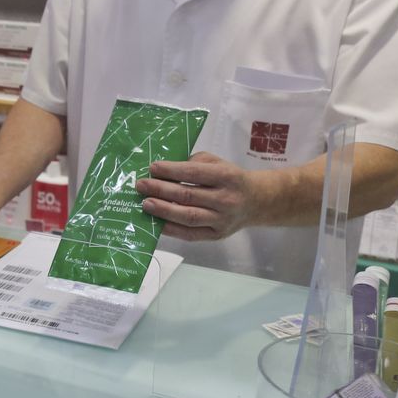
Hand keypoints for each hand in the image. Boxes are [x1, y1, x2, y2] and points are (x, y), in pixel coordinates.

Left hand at [135, 151, 270, 240]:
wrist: (257, 201)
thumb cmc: (230, 179)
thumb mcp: (218, 163)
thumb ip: (194, 163)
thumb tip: (163, 171)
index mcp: (227, 177)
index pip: (195, 173)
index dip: (172, 171)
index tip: (152, 168)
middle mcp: (226, 199)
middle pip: (188, 195)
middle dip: (161, 190)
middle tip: (141, 185)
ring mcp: (222, 220)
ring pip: (188, 216)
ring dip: (164, 210)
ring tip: (145, 204)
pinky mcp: (217, 235)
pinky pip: (191, 234)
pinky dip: (172, 229)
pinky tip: (156, 222)